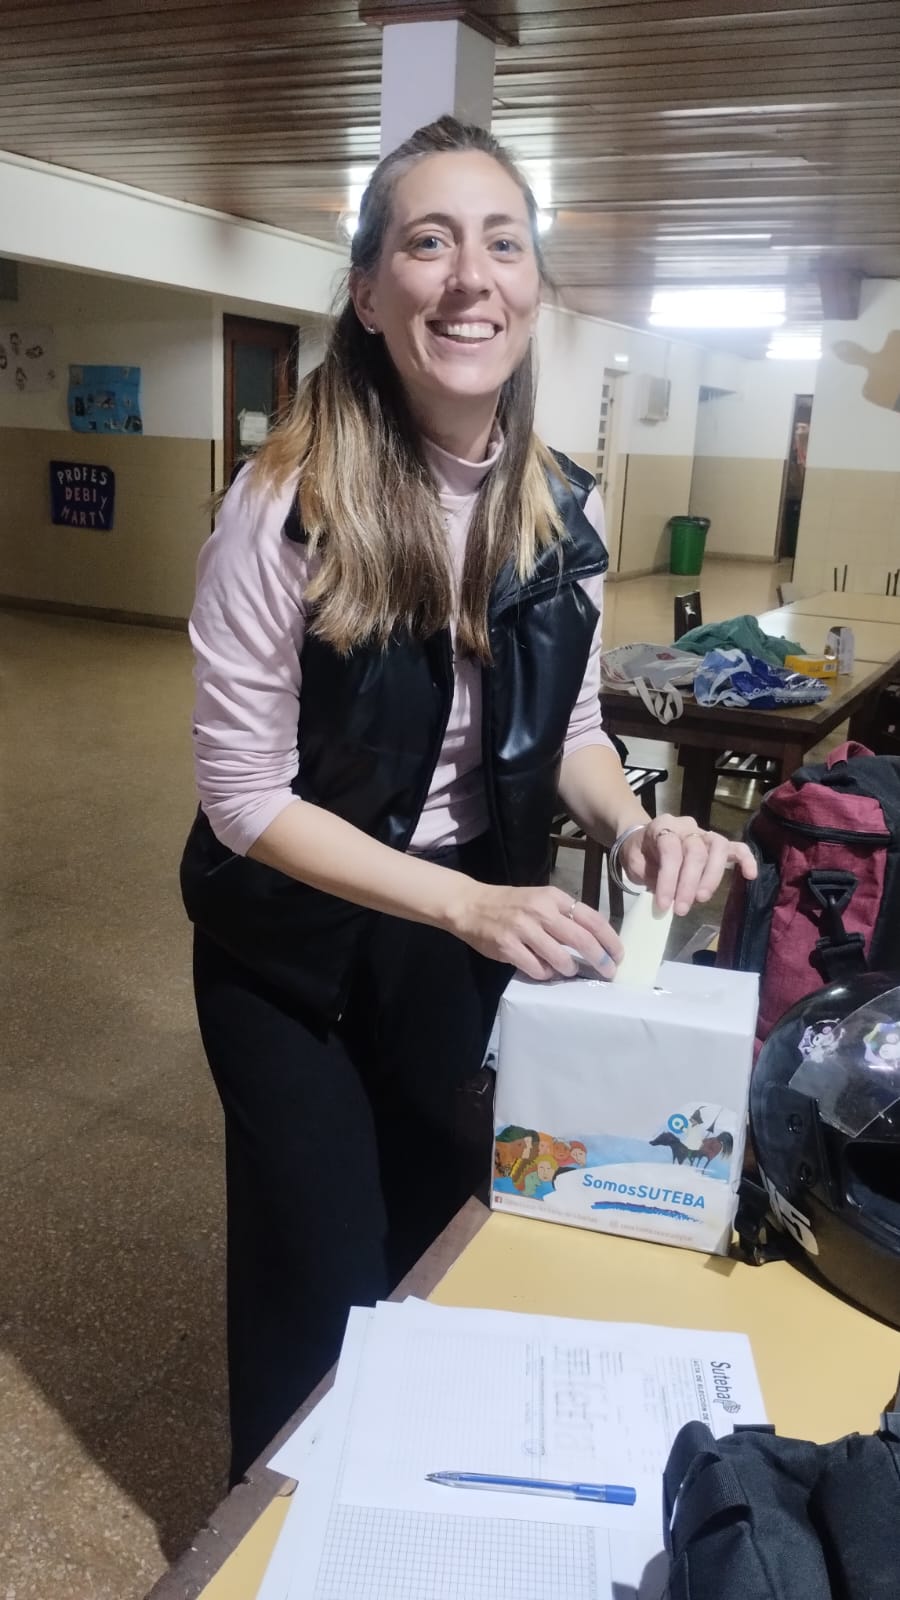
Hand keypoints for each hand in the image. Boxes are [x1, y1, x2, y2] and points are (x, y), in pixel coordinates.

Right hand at [445, 880, 622, 981]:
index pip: (591, 919)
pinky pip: (537, 969)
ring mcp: (523, 929)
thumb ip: (564, 916)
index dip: (610, 939)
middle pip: (582, 940)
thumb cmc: (511, 904)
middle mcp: (541, 911)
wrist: (471, 904)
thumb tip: (595, 942)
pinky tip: (545, 971)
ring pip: (561, 959)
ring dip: (570, 969)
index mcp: (553, 897)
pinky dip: (546, 974)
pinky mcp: (508, 947)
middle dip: (600, 960)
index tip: (618, 954)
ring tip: (569, 970)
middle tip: (608, 972)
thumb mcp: (541, 900)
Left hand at [618, 815, 755, 915]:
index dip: (668, 879)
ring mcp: (704, 833)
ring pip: (718, 849)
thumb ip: (648, 875)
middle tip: (682, 909)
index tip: (664, 905)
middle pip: (696, 852)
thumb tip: (667, 897)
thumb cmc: (639, 853)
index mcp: (662, 826)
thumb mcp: (633, 863)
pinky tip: (750, 875)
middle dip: (689, 884)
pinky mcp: (716, 843)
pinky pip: (736, 847)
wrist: (643, 840)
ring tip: (702, 899)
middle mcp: (686, 826)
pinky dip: (746, 859)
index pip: (671, 850)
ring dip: (712, 877)